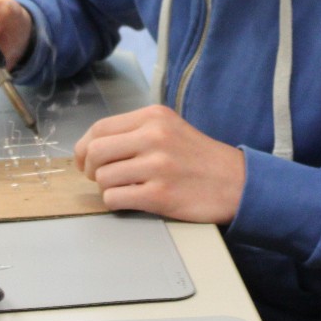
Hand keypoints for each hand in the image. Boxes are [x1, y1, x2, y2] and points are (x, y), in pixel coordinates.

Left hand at [73, 105, 245, 223]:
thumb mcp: (171, 128)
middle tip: (100, 178)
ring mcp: (157, 166)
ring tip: (124, 189)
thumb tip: (93, 146)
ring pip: (103, 178)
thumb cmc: (201, 158)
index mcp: (154, 117)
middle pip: (95, 152)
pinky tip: (131, 200)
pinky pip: (115, 199)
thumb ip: (136, 131)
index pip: (100, 128)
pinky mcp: (159, 194)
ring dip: (106, 188)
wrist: (237, 183)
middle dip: (90, 170)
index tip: (85, 161)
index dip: (84, 147)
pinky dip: (115, 203)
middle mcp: (154, 137)